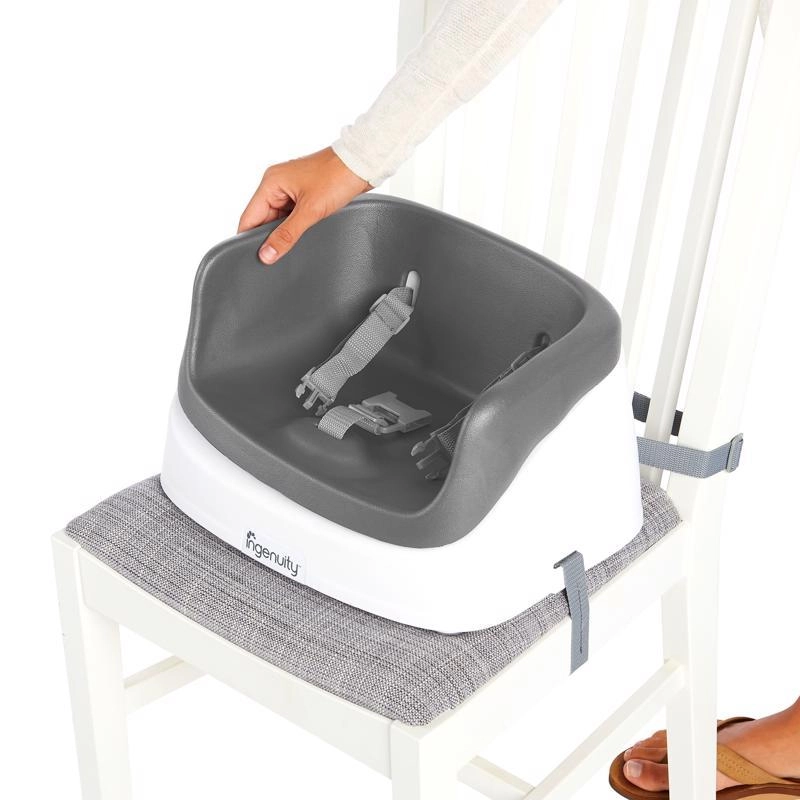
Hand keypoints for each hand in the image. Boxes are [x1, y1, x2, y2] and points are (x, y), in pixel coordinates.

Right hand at [238, 147, 371, 264]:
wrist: (362, 164)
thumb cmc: (337, 177)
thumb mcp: (310, 211)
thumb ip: (286, 235)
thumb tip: (267, 254)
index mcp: (270, 183)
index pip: (249, 217)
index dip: (249, 239)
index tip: (255, 258)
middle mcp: (276, 184)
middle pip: (262, 220)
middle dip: (270, 237)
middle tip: (279, 254)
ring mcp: (290, 189)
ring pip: (278, 219)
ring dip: (285, 231)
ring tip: (297, 238)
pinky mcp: (303, 194)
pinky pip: (291, 215)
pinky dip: (295, 226)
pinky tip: (304, 231)